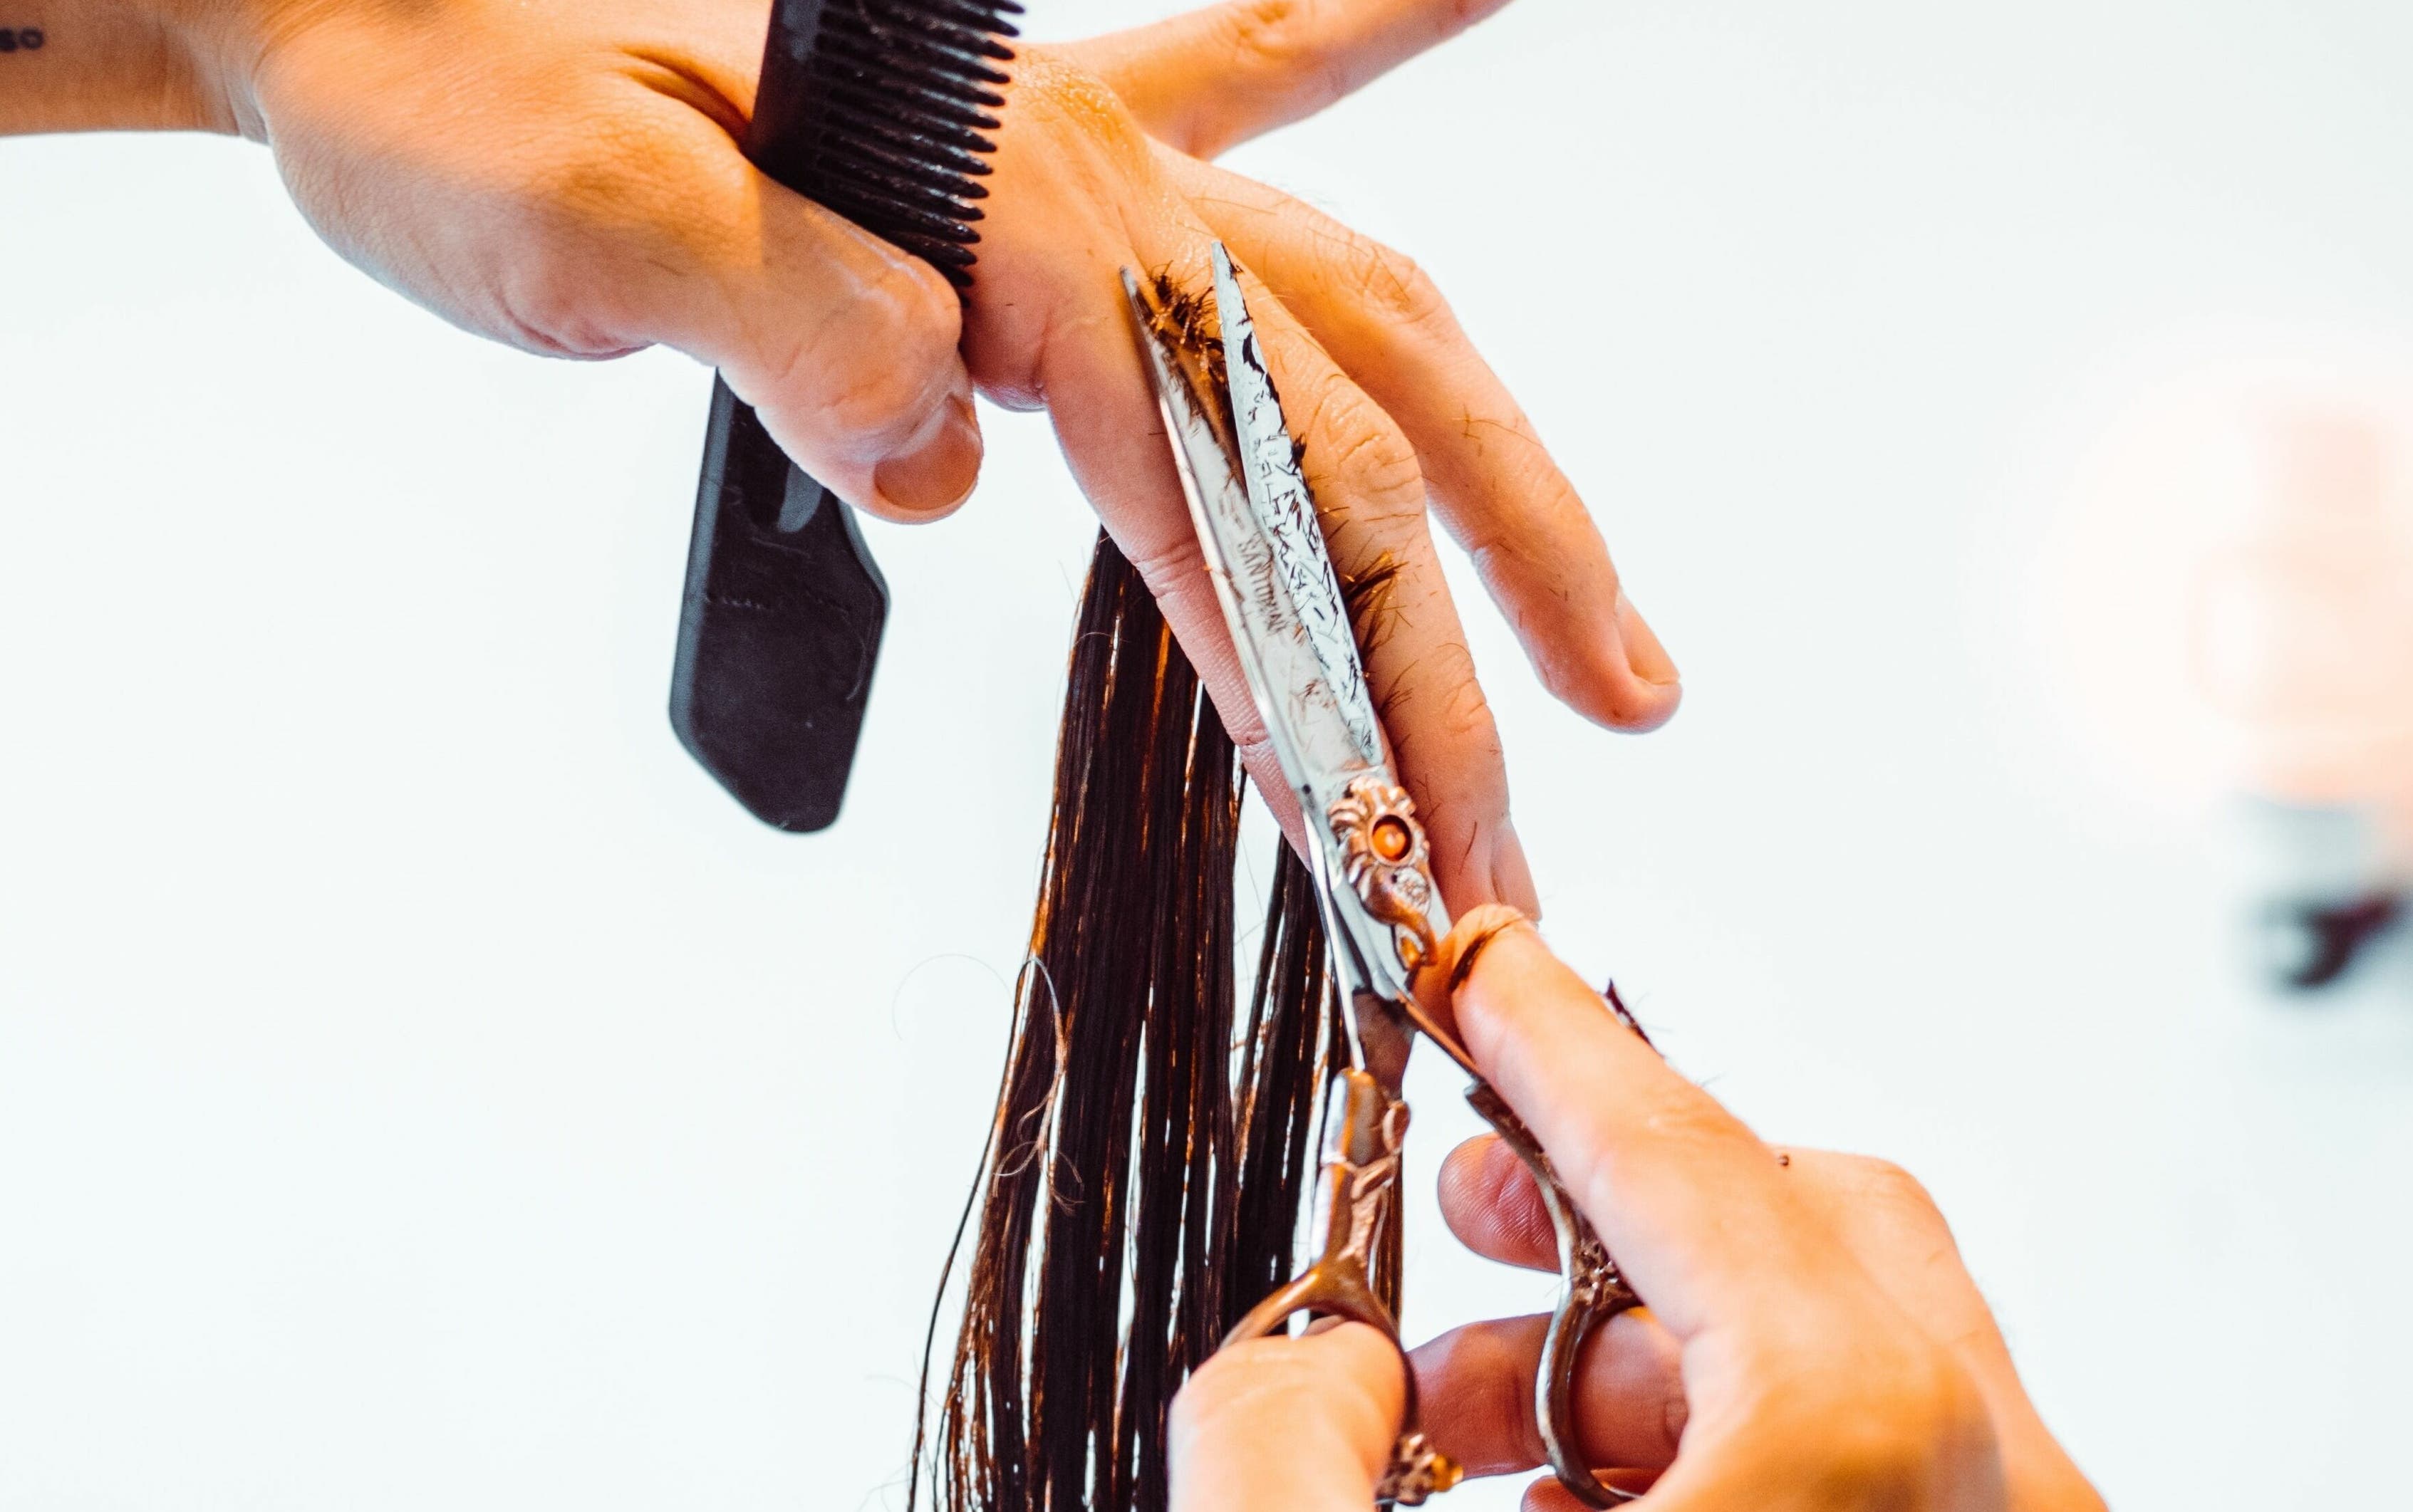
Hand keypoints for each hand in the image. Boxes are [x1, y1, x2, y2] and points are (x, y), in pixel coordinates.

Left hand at [14, 0, 1681, 909]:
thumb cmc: (457, 85)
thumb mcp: (583, 214)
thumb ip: (784, 319)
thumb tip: (944, 456)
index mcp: (1012, 206)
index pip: (1229, 473)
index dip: (1324, 673)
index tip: (1392, 847)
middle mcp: (1090, 181)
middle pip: (1353, 431)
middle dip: (1458, 651)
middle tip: (1522, 837)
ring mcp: (1082, 169)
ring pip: (1361, 319)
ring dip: (1503, 487)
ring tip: (1612, 644)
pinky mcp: (1035, 180)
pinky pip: (1255, 98)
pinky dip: (1366, 36)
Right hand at [1170, 915, 2102, 1511]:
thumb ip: (1277, 1454)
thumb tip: (1310, 1362)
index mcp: (1858, 1446)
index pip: (1687, 1164)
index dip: (1554, 1048)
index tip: (1481, 965)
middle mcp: (1992, 1490)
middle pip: (1816, 1226)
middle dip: (1608, 1207)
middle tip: (1468, 1212)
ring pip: (1849, 1351)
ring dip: (1651, 1351)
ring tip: (1479, 1424)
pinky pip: (1883, 1464)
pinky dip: (1732, 1444)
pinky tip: (1589, 1505)